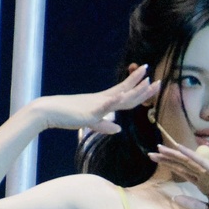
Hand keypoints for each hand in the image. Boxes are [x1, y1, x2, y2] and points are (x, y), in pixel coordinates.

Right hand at [31, 67, 160, 132]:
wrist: (48, 111)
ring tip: (147, 81)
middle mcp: (103, 100)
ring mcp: (96, 105)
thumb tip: (118, 129)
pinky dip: (112, 101)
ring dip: (133, 90)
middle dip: (144, 88)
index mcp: (104, 101)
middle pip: (128, 94)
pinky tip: (121, 96)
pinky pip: (103, 106)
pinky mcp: (88, 112)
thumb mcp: (90, 122)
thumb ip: (104, 124)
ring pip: (119, 97)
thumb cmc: (68, 115)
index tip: (151, 79)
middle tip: (159, 80)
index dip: (139, 87)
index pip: (126, 93)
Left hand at [148, 141, 208, 208]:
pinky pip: (199, 160)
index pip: (182, 172)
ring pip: (187, 160)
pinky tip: (178, 148)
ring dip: (174, 154)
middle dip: (166, 158)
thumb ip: (192, 203)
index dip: (169, 165)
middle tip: (151, 154)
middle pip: (181, 164)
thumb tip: (175, 197)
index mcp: (203, 184)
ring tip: (159, 149)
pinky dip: (189, 153)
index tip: (156, 161)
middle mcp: (204, 176)